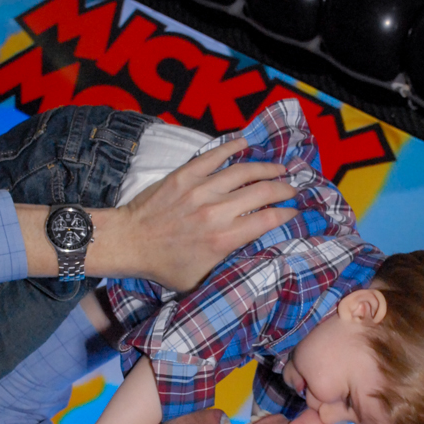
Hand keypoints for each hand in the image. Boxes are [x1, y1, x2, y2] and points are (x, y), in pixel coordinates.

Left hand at [88, 137, 296, 290]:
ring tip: (280, 168)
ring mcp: (201, 189)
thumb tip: (252, 258)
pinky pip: (215, 155)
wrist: (129, 242)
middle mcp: (217, 211)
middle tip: (292, 189)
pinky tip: (247, 144)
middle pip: (264, 191)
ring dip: (267, 168)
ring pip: (244, 170)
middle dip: (285, 188)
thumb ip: (228, 267)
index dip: (288, 212)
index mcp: (224, 238)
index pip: (269, 218)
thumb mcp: (201, 279)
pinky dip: (233, 147)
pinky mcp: (186, 174)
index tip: (294, 211)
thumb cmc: (163, 266)